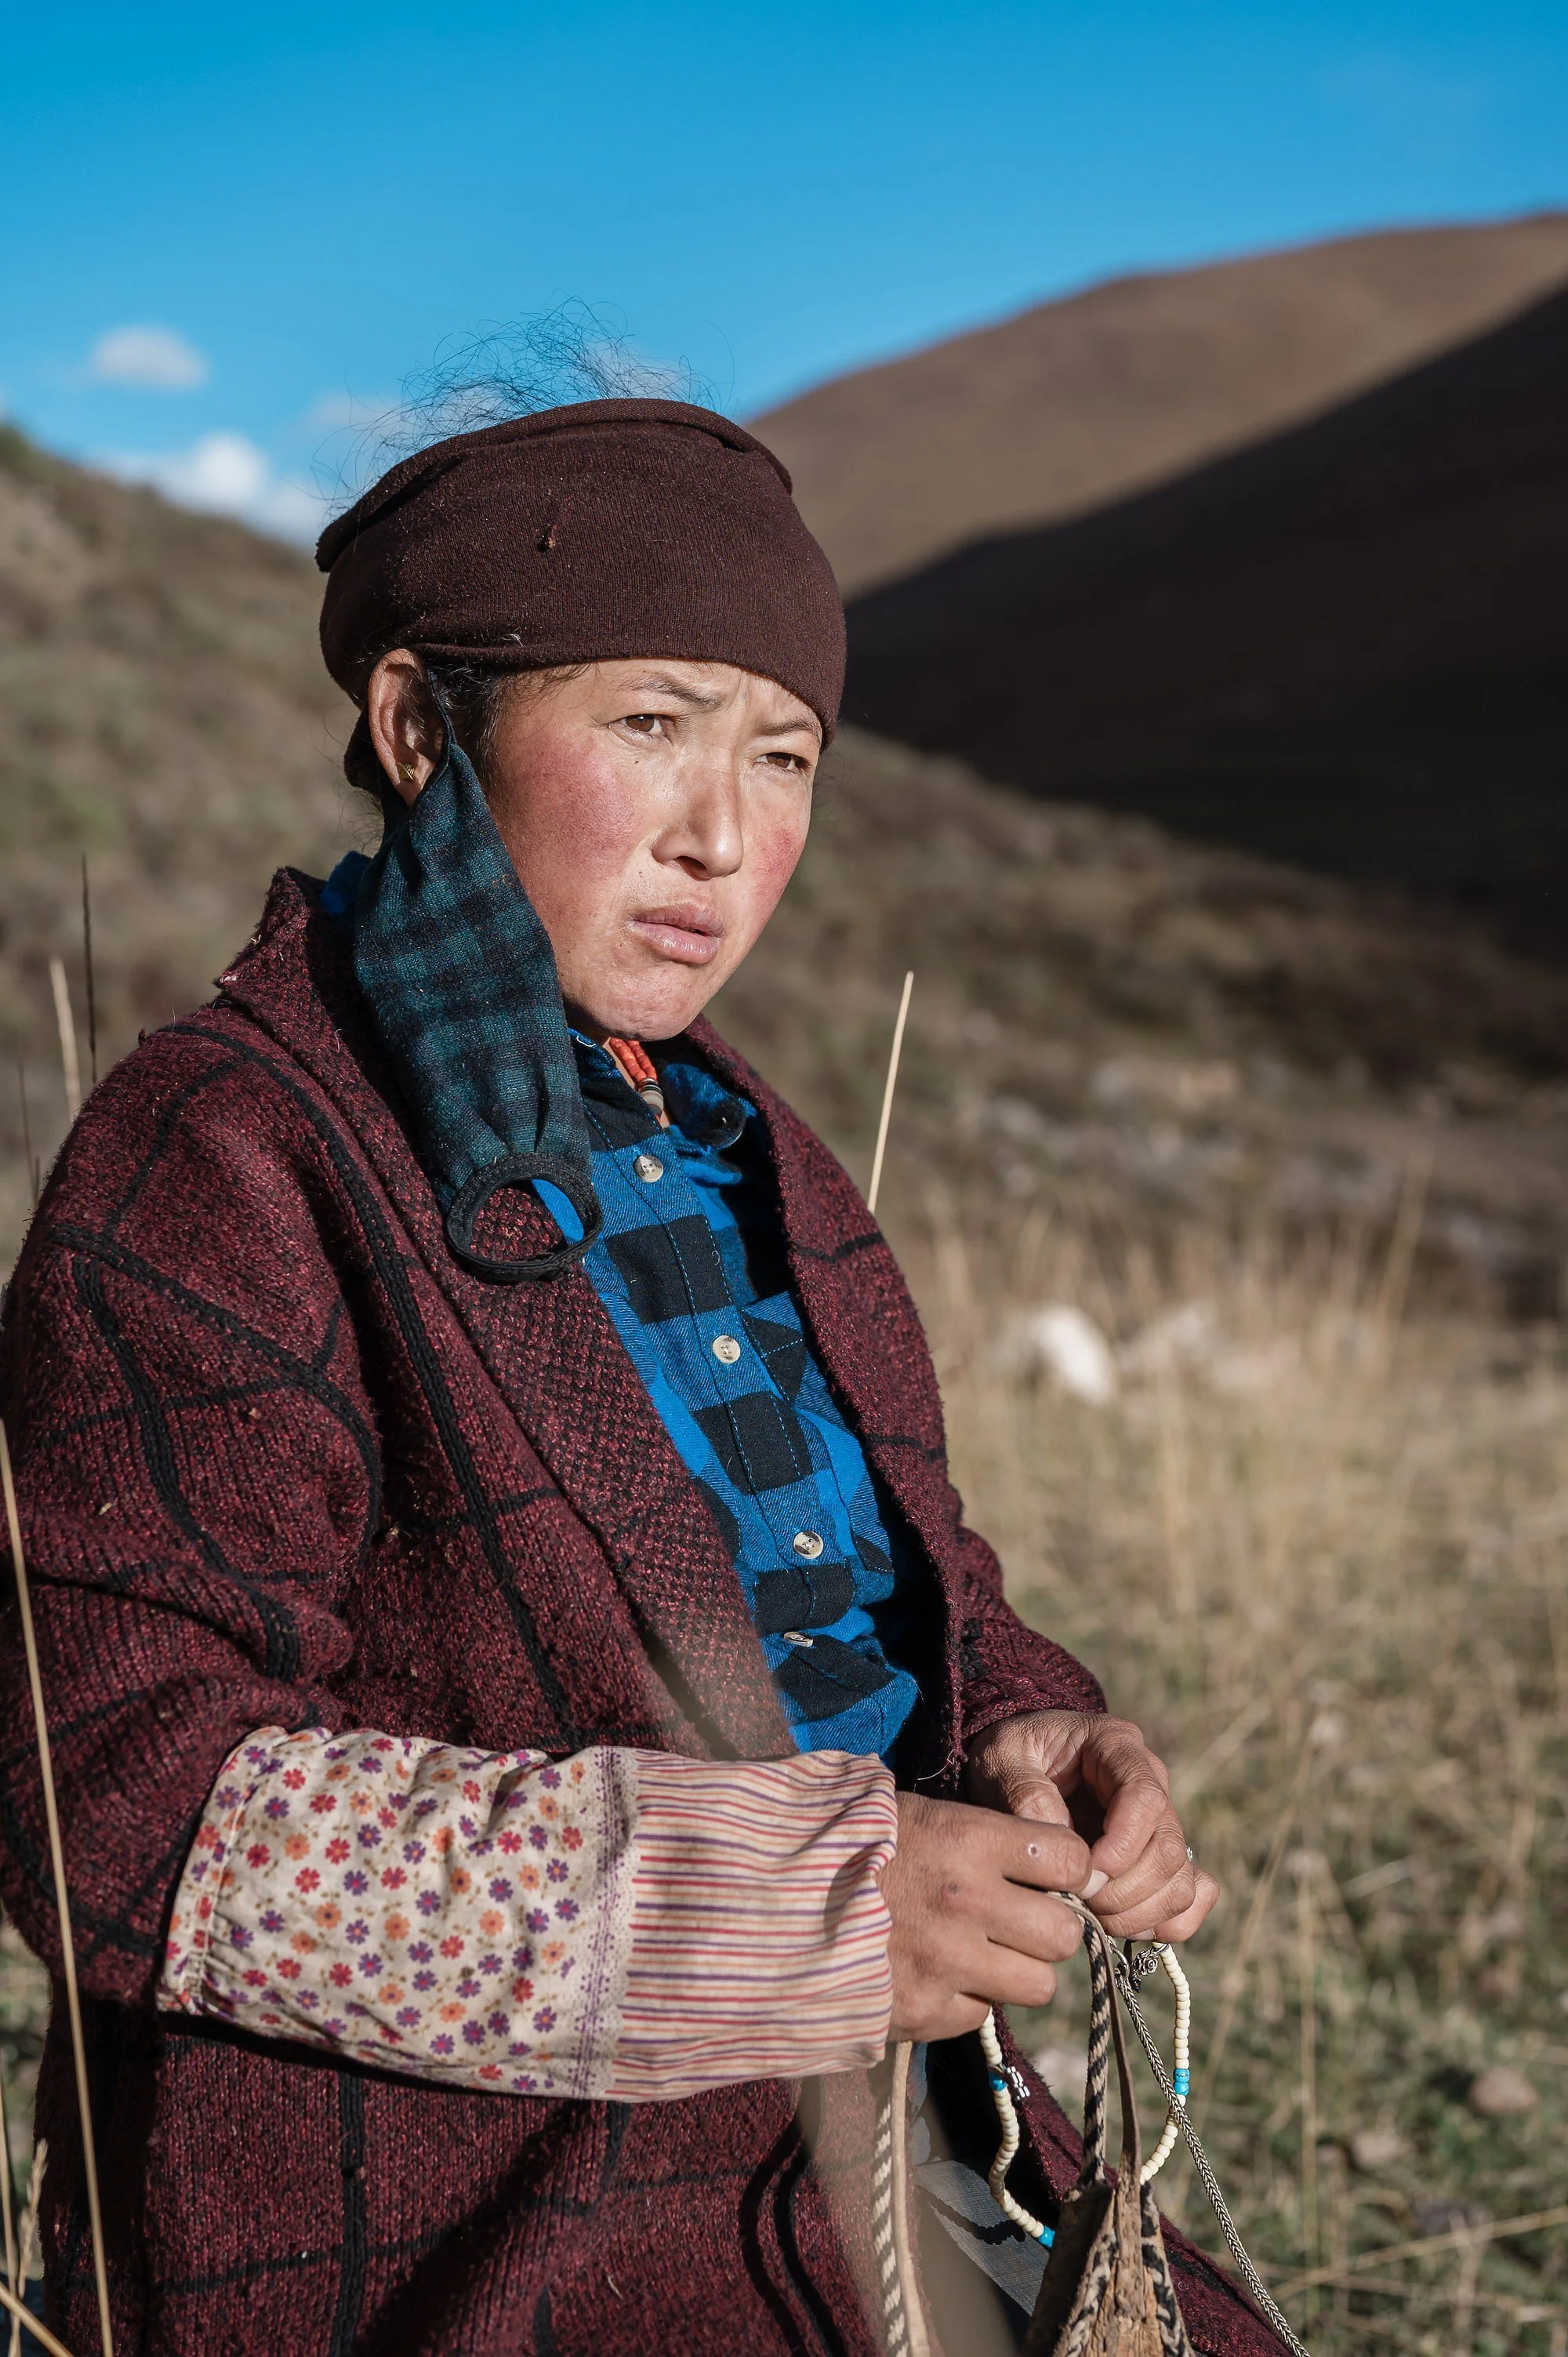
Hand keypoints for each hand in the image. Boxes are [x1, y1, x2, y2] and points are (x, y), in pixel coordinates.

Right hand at [878, 1792, 1091, 2041]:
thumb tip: (1055, 1862)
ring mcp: (947, 1962)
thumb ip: (987, 1836)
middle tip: (1022, 1921)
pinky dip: (970, 1999)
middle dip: (1049, 1927)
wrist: (776, 1896)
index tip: (1053, 1873)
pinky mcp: (924, 2010)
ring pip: (1038, 1985)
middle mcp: (968, 1901)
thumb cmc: (853, 1844)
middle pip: (1064, 1933)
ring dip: (1019, 1971)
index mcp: (969, 1840)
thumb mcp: (920, 1814)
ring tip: (987, 1954)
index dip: (1070, 1868)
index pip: (1072, 1858)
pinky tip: (941, 1975)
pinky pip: (983, 2014)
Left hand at [963, 1711, 1217, 1942]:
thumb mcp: (1002, 1759)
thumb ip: (1026, 1794)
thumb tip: (1066, 1852)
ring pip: (1181, 1883)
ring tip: (1090, 1915)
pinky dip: (1163, 1924)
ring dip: (1139, 1914)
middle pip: (1168, 1850)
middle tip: (1077, 1901)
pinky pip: (1193, 1899)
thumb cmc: (1010, 1756)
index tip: (1085, 1874)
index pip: (1145, 1798)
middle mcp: (1153, 1783)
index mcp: (1117, 1747)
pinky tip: (1118, 1922)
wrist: (1018, 1765)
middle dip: (1122, 1891)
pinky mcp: (1164, 1859)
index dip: (1122, 1846)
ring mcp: (1163, 1823)